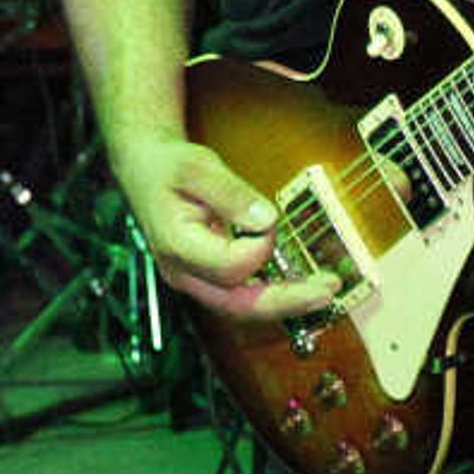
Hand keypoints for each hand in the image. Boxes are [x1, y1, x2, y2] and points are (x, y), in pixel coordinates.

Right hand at [122, 135, 340, 321]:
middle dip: (287, 301)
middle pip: (238, 304)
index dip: (259, 245)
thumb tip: (267, 220)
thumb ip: (231, 194)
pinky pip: (243, 296)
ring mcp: (195, 279)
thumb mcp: (198, 166)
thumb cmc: (169, 167)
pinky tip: (302, 286)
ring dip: (286, 301)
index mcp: (177, 246)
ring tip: (325, 289)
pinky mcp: (207, 277)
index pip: (231, 265)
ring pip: (243, 307)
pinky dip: (274, 293)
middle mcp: (184, 273)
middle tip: (328, 290)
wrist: (145, 170)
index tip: (267, 216)